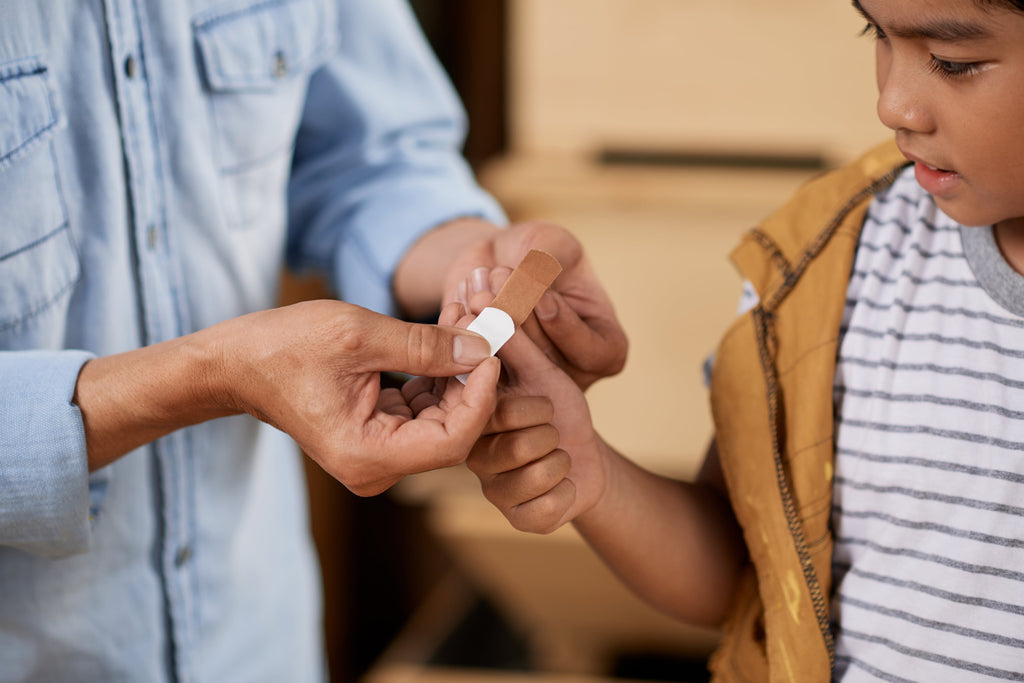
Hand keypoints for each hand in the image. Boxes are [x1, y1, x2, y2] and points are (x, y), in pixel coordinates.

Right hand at [212, 300, 501, 494]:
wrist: (237, 363)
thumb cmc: (284, 348)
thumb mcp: (359, 335)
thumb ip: (424, 345)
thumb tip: (479, 348)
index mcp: (368, 455)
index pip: (452, 440)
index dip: (480, 398)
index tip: (491, 353)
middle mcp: (376, 466)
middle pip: (452, 430)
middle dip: (471, 377)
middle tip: (485, 325)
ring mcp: (378, 453)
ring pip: (441, 416)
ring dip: (457, 369)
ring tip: (466, 317)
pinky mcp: (379, 433)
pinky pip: (422, 407)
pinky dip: (436, 372)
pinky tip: (447, 331)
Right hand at [439, 301, 607, 532]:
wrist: (587, 455)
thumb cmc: (558, 408)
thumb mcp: (541, 370)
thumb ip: (511, 339)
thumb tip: (482, 295)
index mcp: (473, 418)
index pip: (487, 412)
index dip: (518, 406)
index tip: (545, 402)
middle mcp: (475, 456)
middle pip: (512, 444)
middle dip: (548, 429)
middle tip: (552, 424)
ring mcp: (496, 490)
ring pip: (533, 474)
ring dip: (561, 459)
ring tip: (558, 451)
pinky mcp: (520, 518)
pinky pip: (546, 508)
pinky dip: (567, 492)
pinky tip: (563, 483)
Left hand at [445, 221, 627, 389]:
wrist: (495, 262)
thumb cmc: (538, 251)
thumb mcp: (554, 244)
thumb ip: (551, 260)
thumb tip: (533, 279)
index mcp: (605, 348)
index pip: (591, 351)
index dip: (565, 324)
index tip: (543, 296)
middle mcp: (570, 374)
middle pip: (546, 361)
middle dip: (519, 315)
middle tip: (498, 274)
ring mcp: (528, 383)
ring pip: (508, 366)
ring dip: (489, 321)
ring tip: (479, 280)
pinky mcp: (489, 380)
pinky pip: (474, 367)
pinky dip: (465, 331)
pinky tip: (460, 301)